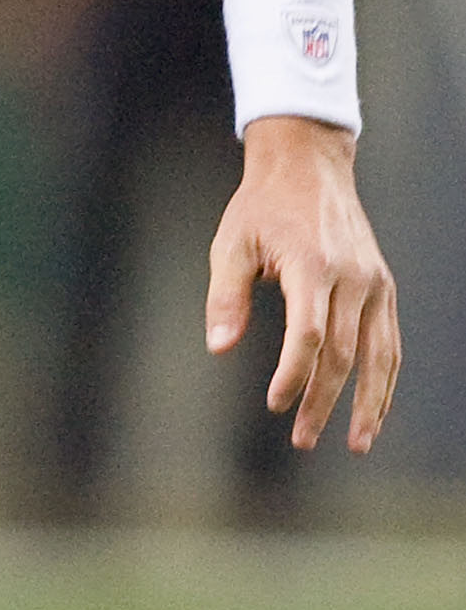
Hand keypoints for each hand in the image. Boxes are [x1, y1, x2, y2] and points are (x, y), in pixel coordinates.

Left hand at [205, 118, 397, 451]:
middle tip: (302, 440)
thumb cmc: (261, 206)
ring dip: (369, 403)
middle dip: (323, 401)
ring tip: (356, 443)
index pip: (309, 335)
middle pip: (343, 353)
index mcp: (313, 265)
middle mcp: (352, 276)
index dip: (294, 375)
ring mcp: (374, 282)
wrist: (308, 165)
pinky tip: (373, 409)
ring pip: (379, 354)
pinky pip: (390, 341)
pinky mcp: (383, 286)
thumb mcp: (231, 242)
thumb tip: (219, 348)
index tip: (275, 404)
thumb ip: (225, 296)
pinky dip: (385, 378)